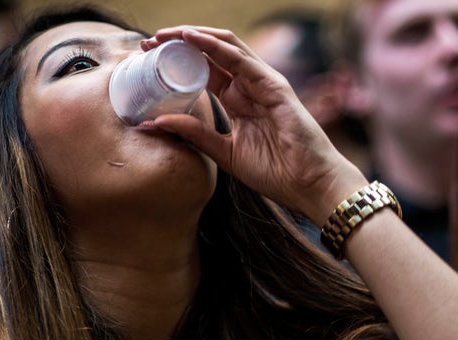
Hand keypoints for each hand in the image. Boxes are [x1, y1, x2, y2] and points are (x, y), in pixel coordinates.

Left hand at [145, 26, 366, 225]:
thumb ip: (194, 134)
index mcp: (238, 101)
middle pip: (210, 54)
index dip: (176, 62)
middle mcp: (249, 86)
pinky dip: (215, 46)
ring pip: (224, 46)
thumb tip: (153, 123)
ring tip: (163, 37)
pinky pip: (241, 59)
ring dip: (192, 38)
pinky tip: (192, 40)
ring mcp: (262, 83)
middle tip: (148, 45)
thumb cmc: (276, 171)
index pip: (203, 71)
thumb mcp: (224, 153)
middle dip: (178, 44)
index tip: (147, 61)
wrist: (309, 184)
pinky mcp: (274, 86)